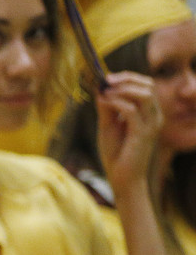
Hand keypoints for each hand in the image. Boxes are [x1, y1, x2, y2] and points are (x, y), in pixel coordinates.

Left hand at [96, 72, 160, 194]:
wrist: (122, 177)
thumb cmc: (116, 152)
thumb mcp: (108, 125)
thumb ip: (106, 107)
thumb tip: (100, 88)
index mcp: (149, 112)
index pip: (146, 86)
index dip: (128, 77)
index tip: (107, 77)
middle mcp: (154, 116)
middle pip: (148, 86)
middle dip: (127, 79)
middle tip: (106, 80)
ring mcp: (151, 125)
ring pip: (144, 95)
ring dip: (123, 89)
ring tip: (105, 92)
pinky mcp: (143, 134)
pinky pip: (132, 111)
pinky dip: (117, 103)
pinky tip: (104, 103)